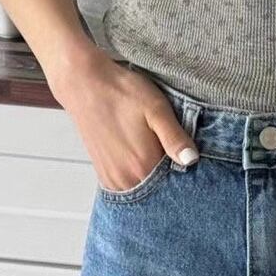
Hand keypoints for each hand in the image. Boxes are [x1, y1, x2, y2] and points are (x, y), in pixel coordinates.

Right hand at [49, 47, 199, 192]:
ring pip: (145, 192)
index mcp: (142, 166)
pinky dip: (141, 179)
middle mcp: (126, 180)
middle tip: (172, 154)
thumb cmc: (122, 92)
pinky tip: (144, 161)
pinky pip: (130, 188)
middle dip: (173, 181)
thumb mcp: (157, 109)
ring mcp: (112, 180)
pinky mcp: (104, 175)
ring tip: (156, 154)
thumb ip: (174, 137)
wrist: (83, 83)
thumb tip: (191, 160)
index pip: (176, 187)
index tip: (191, 161)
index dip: (189, 176)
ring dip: (156, 181)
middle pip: (160, 193)